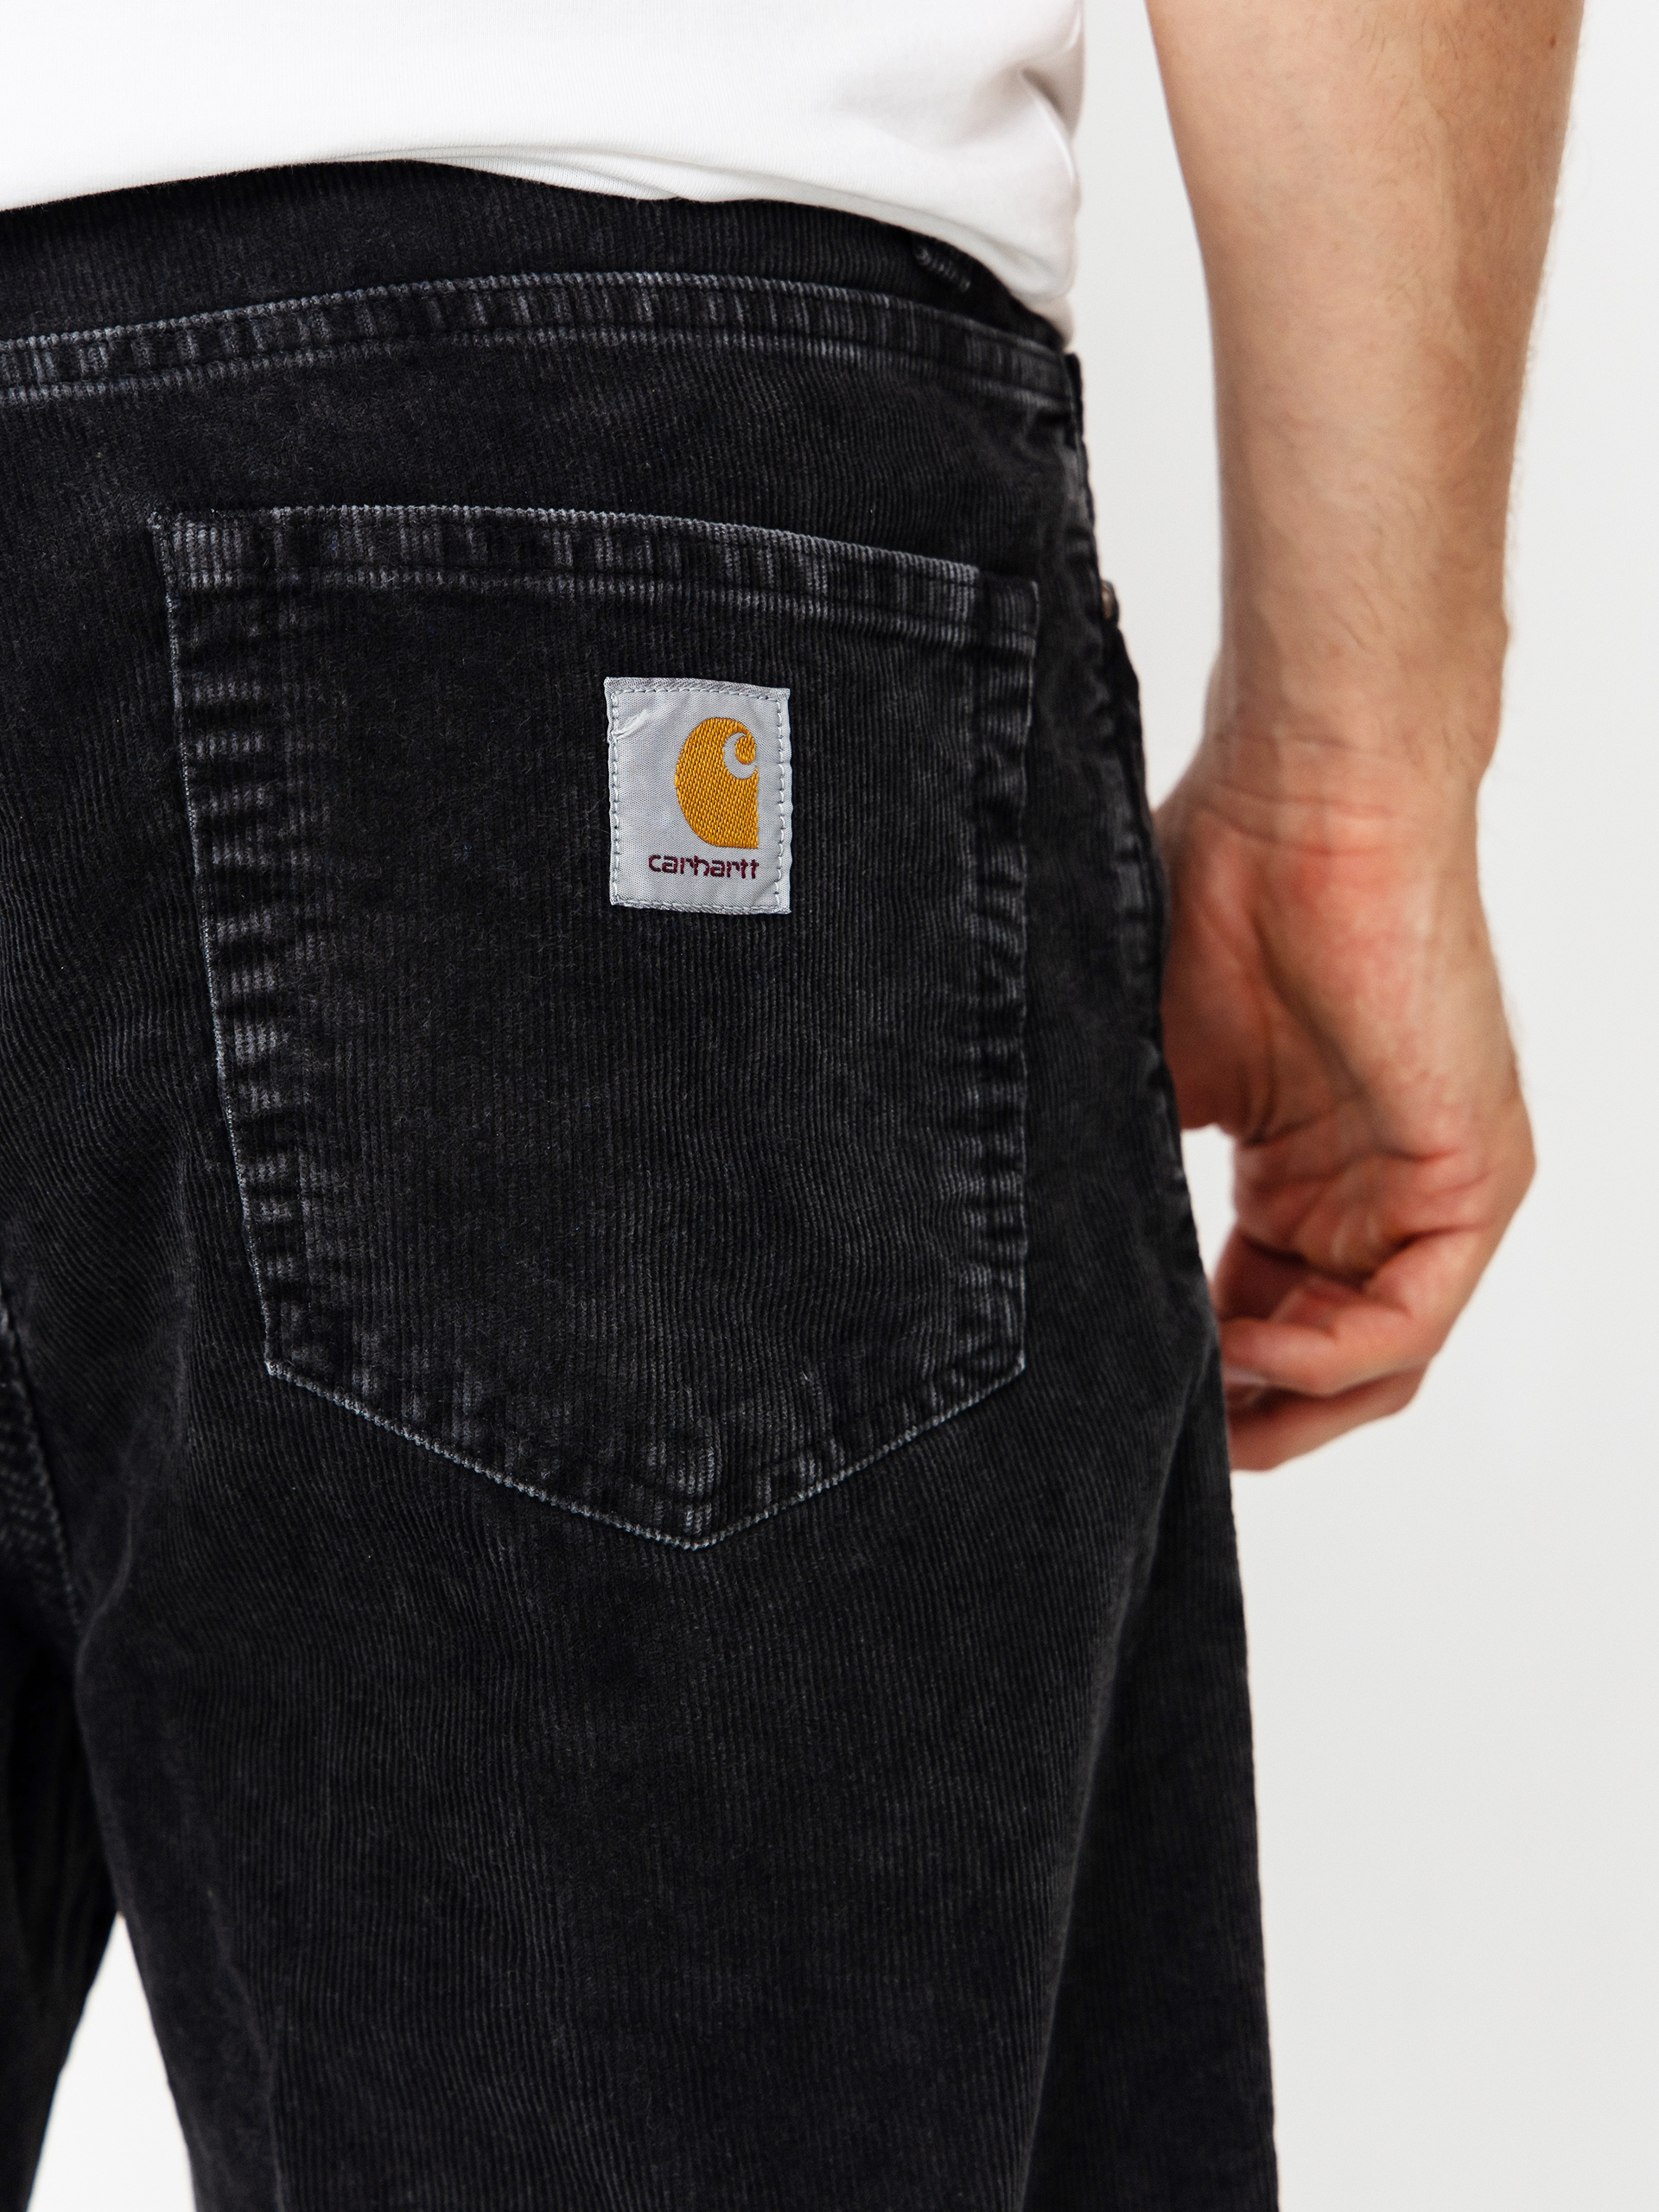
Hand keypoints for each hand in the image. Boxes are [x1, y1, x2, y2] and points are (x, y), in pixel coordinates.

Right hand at [1155, 722, 1533, 1468]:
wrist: (1302, 800)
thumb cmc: (1211, 898)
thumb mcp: (1145, 1077)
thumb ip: (1126, 1187)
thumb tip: (1054, 1284)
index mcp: (1298, 1169)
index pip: (1261, 1316)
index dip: (1197, 1374)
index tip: (1127, 1400)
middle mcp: (1368, 1189)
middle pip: (1323, 1362)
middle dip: (1245, 1417)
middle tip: (1165, 1443)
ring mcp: (1426, 1185)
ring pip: (1376, 1362)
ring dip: (1286, 1402)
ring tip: (1202, 1407)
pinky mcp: (1471, 1173)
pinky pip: (1411, 1316)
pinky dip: (1330, 1355)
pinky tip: (1250, 1348)